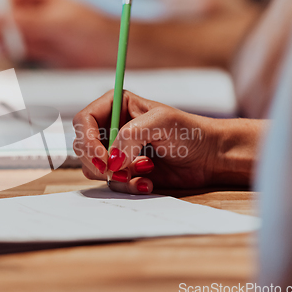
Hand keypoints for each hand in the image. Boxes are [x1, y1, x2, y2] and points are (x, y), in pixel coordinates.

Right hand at [0, 0, 117, 67]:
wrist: (109, 52)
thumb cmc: (90, 29)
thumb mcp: (57, 23)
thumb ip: (26, 21)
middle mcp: (32, 12)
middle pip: (2, 18)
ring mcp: (33, 31)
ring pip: (7, 35)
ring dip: (1, 42)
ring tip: (4, 49)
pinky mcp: (38, 50)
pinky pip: (17, 50)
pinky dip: (11, 53)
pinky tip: (10, 55)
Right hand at [73, 90, 261, 193]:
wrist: (209, 157)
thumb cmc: (189, 131)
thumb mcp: (161, 122)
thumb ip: (131, 135)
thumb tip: (112, 159)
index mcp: (117, 106)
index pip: (84, 121)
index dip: (87, 140)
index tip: (102, 158)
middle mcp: (112, 128)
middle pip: (83, 147)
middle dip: (99, 162)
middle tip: (119, 169)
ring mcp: (117, 151)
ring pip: (94, 168)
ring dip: (116, 175)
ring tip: (145, 170)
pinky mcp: (124, 171)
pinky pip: (111, 182)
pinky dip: (127, 185)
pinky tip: (148, 182)